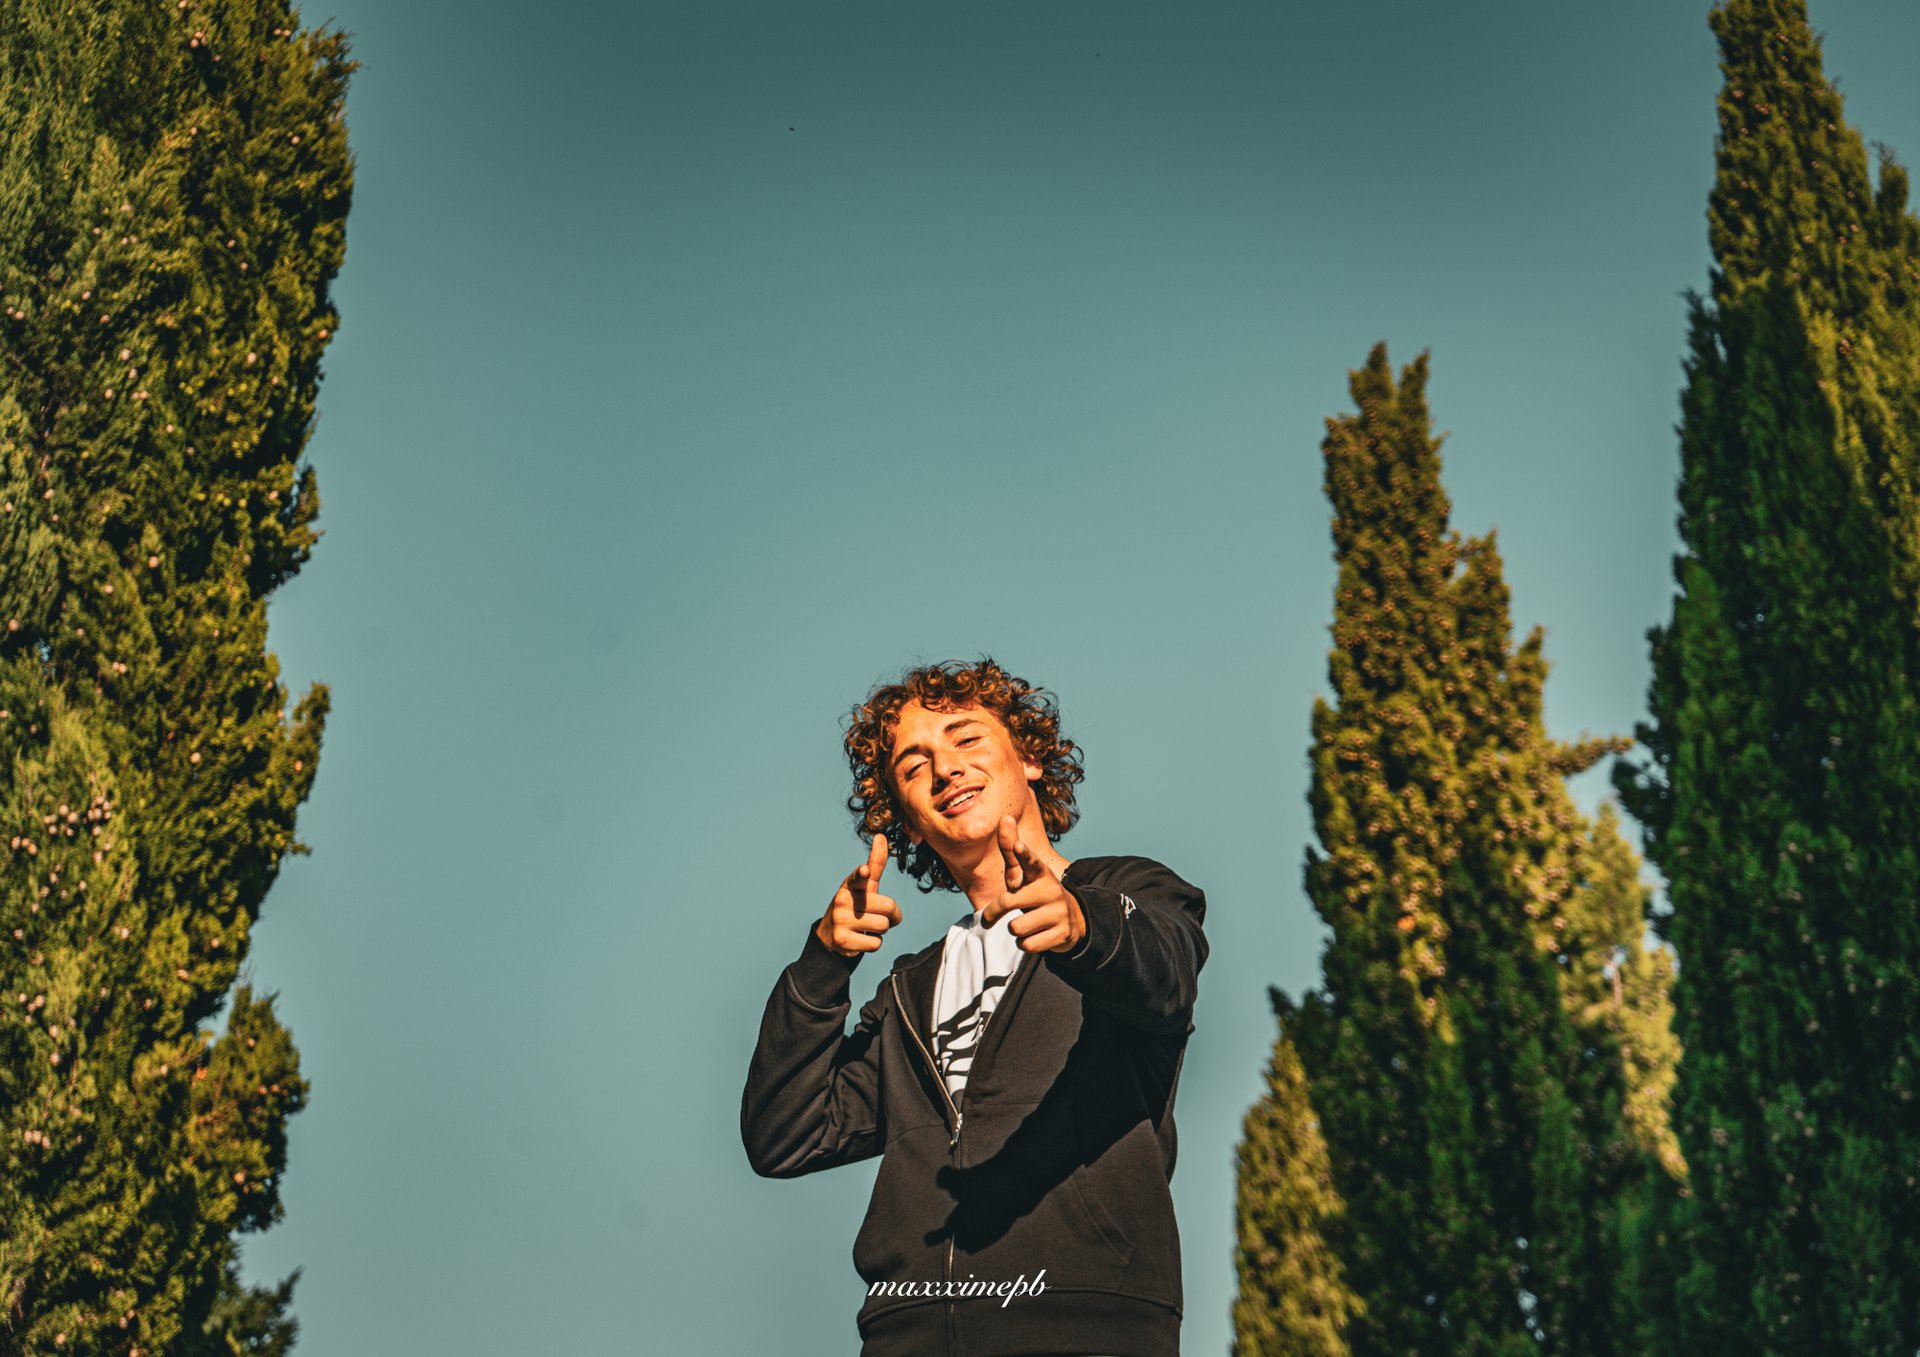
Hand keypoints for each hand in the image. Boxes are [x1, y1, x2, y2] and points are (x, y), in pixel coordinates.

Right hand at [816, 834, 902, 958]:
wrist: (830, 937)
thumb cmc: (854, 906)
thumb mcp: (863, 886)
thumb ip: (875, 864)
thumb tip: (881, 836)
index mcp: (849, 885)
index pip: (857, 876)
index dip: (863, 873)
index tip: (865, 871)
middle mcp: (842, 900)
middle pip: (888, 907)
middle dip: (890, 915)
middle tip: (876, 916)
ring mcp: (840, 921)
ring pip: (884, 926)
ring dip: (882, 930)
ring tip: (866, 927)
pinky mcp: (843, 941)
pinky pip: (876, 944)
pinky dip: (874, 944)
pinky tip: (861, 939)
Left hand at [980, 816, 1085, 954]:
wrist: (1071, 920)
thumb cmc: (1035, 892)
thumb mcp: (1023, 874)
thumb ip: (1011, 850)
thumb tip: (1005, 817)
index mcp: (1040, 873)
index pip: (1030, 861)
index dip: (1023, 854)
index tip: (1019, 846)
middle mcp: (1051, 890)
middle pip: (1009, 903)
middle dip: (994, 913)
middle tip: (988, 919)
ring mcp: (1059, 912)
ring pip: (1016, 927)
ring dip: (1014, 929)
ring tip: (1025, 924)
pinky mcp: (1062, 934)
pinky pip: (1027, 945)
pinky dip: (1025, 944)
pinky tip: (1035, 936)